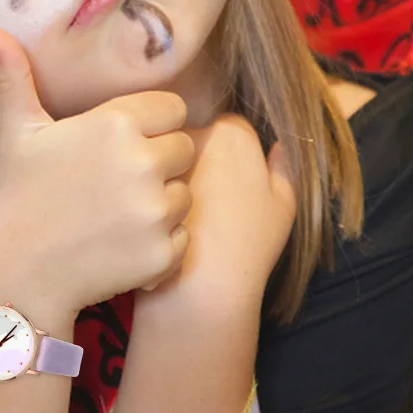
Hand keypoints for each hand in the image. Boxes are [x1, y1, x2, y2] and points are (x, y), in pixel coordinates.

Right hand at [0, 27, 194, 317]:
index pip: (173, 108)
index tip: (124, 145)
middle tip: (118, 184)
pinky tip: (123, 245)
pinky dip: (161, 244)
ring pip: (186, 194)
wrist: (18, 274)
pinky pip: (183, 237)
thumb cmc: (18, 197)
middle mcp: (143, 162)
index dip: (152, 124)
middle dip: (160, 163)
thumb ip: (16, 78)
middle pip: (184, 149)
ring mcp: (156, 210)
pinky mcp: (163, 252)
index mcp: (116, 124)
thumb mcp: (18, 133)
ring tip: (118, 215)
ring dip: (162, 203)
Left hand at [137, 113, 295, 308]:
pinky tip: (157, 218)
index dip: (232, 153)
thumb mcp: (283, 204)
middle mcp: (190, 136)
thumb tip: (276, 144)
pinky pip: (137, 174)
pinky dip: (142, 188)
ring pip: (160, 152)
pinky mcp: (129, 180)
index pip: (230, 126)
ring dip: (165, 170)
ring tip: (181, 210)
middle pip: (192, 133)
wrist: (201, 286)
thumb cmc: (250, 245)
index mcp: (232, 133)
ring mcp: (156, 155)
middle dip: (194, 155)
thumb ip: (283, 166)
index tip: (233, 181)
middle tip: (204, 195)